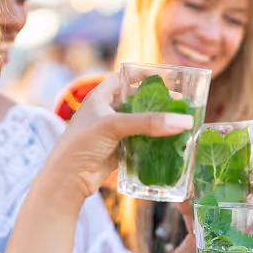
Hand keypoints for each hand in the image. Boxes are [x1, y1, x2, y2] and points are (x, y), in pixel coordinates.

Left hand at [41, 72, 194, 198]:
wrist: (68, 178)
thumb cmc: (82, 144)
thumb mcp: (113, 126)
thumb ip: (148, 122)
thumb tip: (184, 121)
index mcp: (100, 97)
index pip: (123, 78)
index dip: (143, 74)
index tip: (167, 77)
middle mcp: (106, 112)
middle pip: (135, 101)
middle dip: (156, 102)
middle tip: (181, 103)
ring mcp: (112, 132)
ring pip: (139, 123)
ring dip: (156, 124)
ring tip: (181, 122)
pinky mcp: (117, 150)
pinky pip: (139, 142)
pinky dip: (152, 142)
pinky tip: (170, 143)